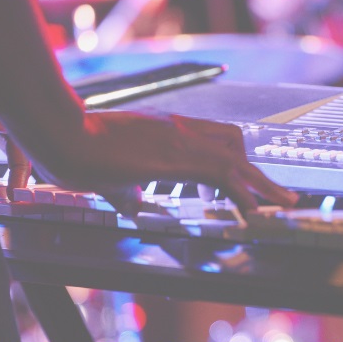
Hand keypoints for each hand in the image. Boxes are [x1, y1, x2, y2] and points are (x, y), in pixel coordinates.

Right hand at [27, 110, 297, 215]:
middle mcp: (179, 130)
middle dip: (257, 173)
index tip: (248, 184)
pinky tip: (254, 211)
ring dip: (261, 184)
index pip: (213, 140)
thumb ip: (126, 192)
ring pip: (237, 158)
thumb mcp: (109, 178)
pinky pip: (223, 173)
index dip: (234, 162)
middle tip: (279, 196)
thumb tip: (136, 206)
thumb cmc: (75, 152)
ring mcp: (179, 140)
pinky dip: (244, 192)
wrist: (60, 134)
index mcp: (165, 131)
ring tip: (282, 205)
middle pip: (234, 143)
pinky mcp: (175, 155)